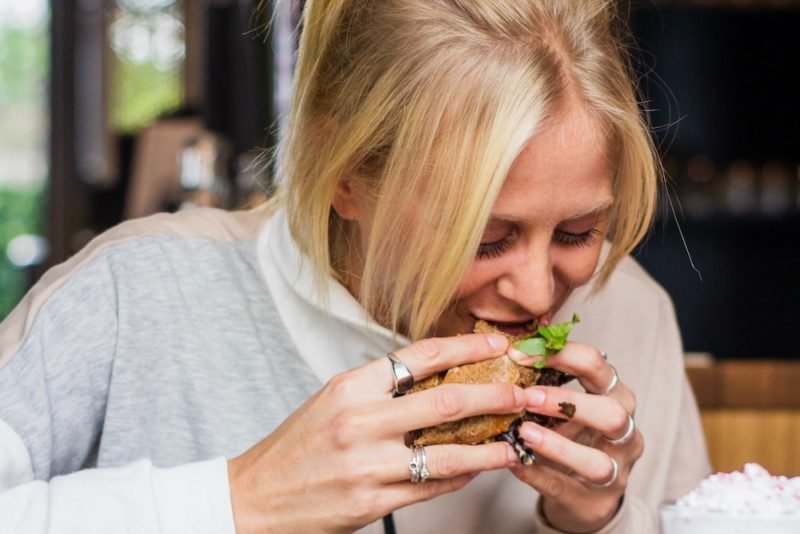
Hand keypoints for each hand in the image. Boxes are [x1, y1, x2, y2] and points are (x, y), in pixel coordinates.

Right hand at [228, 333, 526, 532]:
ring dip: (491, 447)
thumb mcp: (331, 402)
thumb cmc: (295, 448)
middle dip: (496, 396)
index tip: (498, 348)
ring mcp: (368, 464)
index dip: (467, 349)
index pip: (421, 356)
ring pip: (449, 452)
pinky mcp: (372, 502)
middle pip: (447, 401)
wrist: (254, 498)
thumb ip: (380, 390)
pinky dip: (460, 475)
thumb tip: (436, 380)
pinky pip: (431, 486)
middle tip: (525, 393)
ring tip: (515, 442)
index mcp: (351, 386)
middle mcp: (360, 421)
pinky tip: (477, 468)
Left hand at [508, 343, 642, 532]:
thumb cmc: (571, 435)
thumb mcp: (564, 404)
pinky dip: (538, 474)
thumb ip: (545, 380)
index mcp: (615, 396)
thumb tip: (508, 348)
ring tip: (523, 432)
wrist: (583, 492)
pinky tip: (514, 463)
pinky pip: (566, 488)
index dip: (560, 356)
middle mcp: (624, 432)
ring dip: (558, 445)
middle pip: (612, 413)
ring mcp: (615, 470)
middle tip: (527, 397)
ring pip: (597, 461)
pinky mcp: (595, 502)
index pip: (597, 365)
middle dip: (568, 403)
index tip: (519, 354)